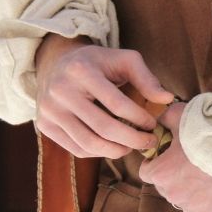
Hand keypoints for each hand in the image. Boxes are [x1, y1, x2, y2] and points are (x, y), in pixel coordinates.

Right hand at [34, 34, 173, 158]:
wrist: (56, 64)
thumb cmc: (96, 63)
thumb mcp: (123, 60)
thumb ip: (146, 78)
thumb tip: (167, 99)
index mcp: (81, 71)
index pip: (117, 104)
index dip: (139, 118)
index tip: (152, 125)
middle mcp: (60, 91)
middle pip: (103, 128)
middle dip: (132, 140)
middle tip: (148, 142)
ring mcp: (49, 110)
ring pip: (89, 143)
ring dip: (117, 151)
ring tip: (131, 146)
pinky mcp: (44, 125)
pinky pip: (76, 148)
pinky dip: (99, 152)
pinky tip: (112, 146)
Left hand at [139, 103, 211, 211]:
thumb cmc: (209, 129)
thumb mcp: (179, 115)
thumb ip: (163, 120)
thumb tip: (158, 122)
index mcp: (161, 173)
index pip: (146, 172)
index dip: (156, 162)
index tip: (167, 155)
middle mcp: (172, 194)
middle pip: (164, 186)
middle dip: (172, 175)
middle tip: (189, 161)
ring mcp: (192, 205)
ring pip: (181, 198)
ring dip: (187, 188)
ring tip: (203, 172)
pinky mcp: (210, 211)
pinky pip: (198, 207)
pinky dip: (202, 198)